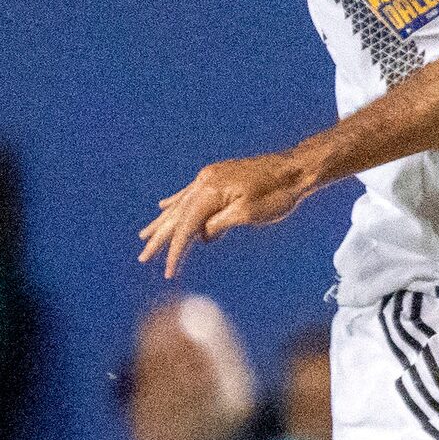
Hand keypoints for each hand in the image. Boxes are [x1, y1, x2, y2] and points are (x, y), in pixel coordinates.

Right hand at [138, 149, 321, 277]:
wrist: (295, 168)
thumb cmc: (278, 193)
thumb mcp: (249, 214)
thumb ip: (220, 225)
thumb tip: (201, 236)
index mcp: (210, 190)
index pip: (186, 227)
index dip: (176, 250)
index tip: (169, 271)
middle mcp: (204, 181)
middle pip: (177, 215)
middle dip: (160, 238)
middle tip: (143, 257)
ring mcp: (210, 177)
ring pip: (180, 204)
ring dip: (163, 222)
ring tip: (145, 236)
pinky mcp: (218, 176)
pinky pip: (190, 193)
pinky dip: (175, 203)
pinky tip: (163, 206)